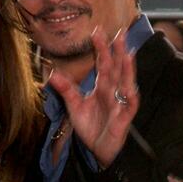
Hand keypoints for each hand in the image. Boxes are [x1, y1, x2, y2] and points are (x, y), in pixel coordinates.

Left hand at [48, 25, 139, 167]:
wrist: (97, 151)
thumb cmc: (90, 127)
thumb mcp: (74, 107)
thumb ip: (66, 90)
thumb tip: (52, 74)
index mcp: (102, 87)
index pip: (103, 64)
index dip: (101, 48)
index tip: (96, 31)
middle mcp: (113, 92)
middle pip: (117, 68)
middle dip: (118, 51)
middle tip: (119, 32)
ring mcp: (120, 104)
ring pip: (126, 83)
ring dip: (127, 69)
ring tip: (127, 53)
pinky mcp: (124, 118)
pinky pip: (129, 106)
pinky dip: (130, 97)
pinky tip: (130, 87)